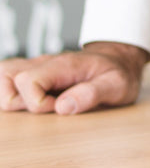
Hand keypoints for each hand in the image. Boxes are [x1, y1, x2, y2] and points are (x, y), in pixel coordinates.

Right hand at [0, 42, 149, 113]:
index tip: (59, 107)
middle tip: (47, 107)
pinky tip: (31, 101)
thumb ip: (92, 94)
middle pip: (6, 78)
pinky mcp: (33, 74)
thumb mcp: (118, 85)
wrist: (120, 59)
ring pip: (3, 77)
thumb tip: (63, 107)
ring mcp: (36, 67)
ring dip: (10, 97)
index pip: (28, 81)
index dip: (37, 103)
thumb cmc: (118, 73)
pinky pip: (8, 80)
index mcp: (63, 65)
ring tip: (37, 105)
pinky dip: (11, 93)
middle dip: (19, 102)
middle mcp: (44, 63)